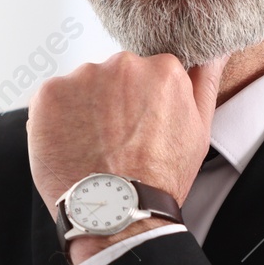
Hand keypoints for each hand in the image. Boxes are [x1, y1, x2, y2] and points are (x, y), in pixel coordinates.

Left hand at [26, 50, 229, 229]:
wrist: (117, 212)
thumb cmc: (159, 179)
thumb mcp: (199, 130)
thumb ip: (205, 81)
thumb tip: (213, 51)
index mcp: (162, 69)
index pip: (144, 73)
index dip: (139, 102)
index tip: (138, 127)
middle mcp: (123, 65)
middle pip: (112, 76)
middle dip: (111, 102)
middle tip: (115, 141)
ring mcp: (83, 77)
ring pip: (81, 87)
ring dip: (82, 110)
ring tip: (91, 147)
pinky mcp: (50, 93)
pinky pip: (51, 100)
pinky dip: (56, 120)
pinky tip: (70, 146)